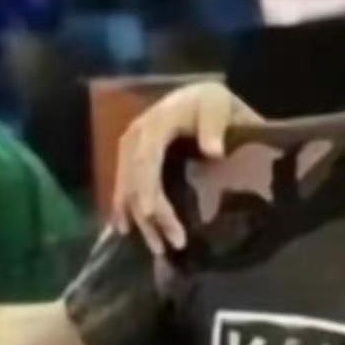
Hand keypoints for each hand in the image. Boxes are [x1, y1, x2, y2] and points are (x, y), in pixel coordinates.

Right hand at [112, 81, 262, 254]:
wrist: (201, 97)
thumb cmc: (213, 102)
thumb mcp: (218, 104)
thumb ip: (215, 125)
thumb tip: (214, 151)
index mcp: (155, 123)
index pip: (146, 159)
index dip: (147, 188)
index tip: (153, 214)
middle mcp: (135, 136)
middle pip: (135, 181)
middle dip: (149, 215)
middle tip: (170, 245)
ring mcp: (130, 149)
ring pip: (128, 190)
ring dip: (141, 221)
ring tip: (159, 248)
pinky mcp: (131, 160)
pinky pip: (125, 188)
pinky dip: (127, 210)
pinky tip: (129, 231)